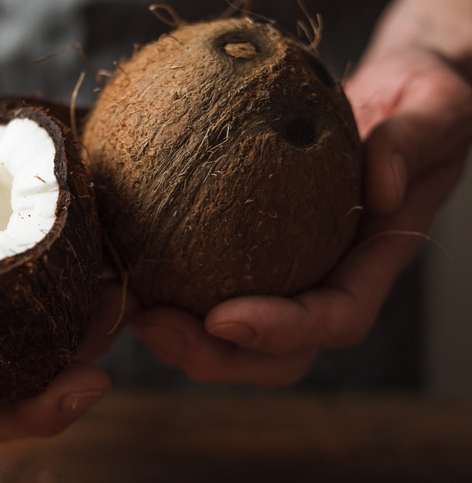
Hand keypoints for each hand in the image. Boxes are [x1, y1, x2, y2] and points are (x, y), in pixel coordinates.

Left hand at [130, 45, 470, 385]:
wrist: (395, 96)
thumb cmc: (420, 103)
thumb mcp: (434, 110)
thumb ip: (412, 144)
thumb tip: (380, 188)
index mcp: (371, 263)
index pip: (334, 319)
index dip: (282, 331)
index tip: (224, 317)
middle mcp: (328, 280)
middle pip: (276, 352)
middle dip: (214, 354)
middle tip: (154, 324)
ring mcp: (290, 271)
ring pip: (236, 335)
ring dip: (180, 335)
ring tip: (129, 308)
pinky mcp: (256, 250)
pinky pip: (213, 282)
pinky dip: (170, 286)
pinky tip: (128, 263)